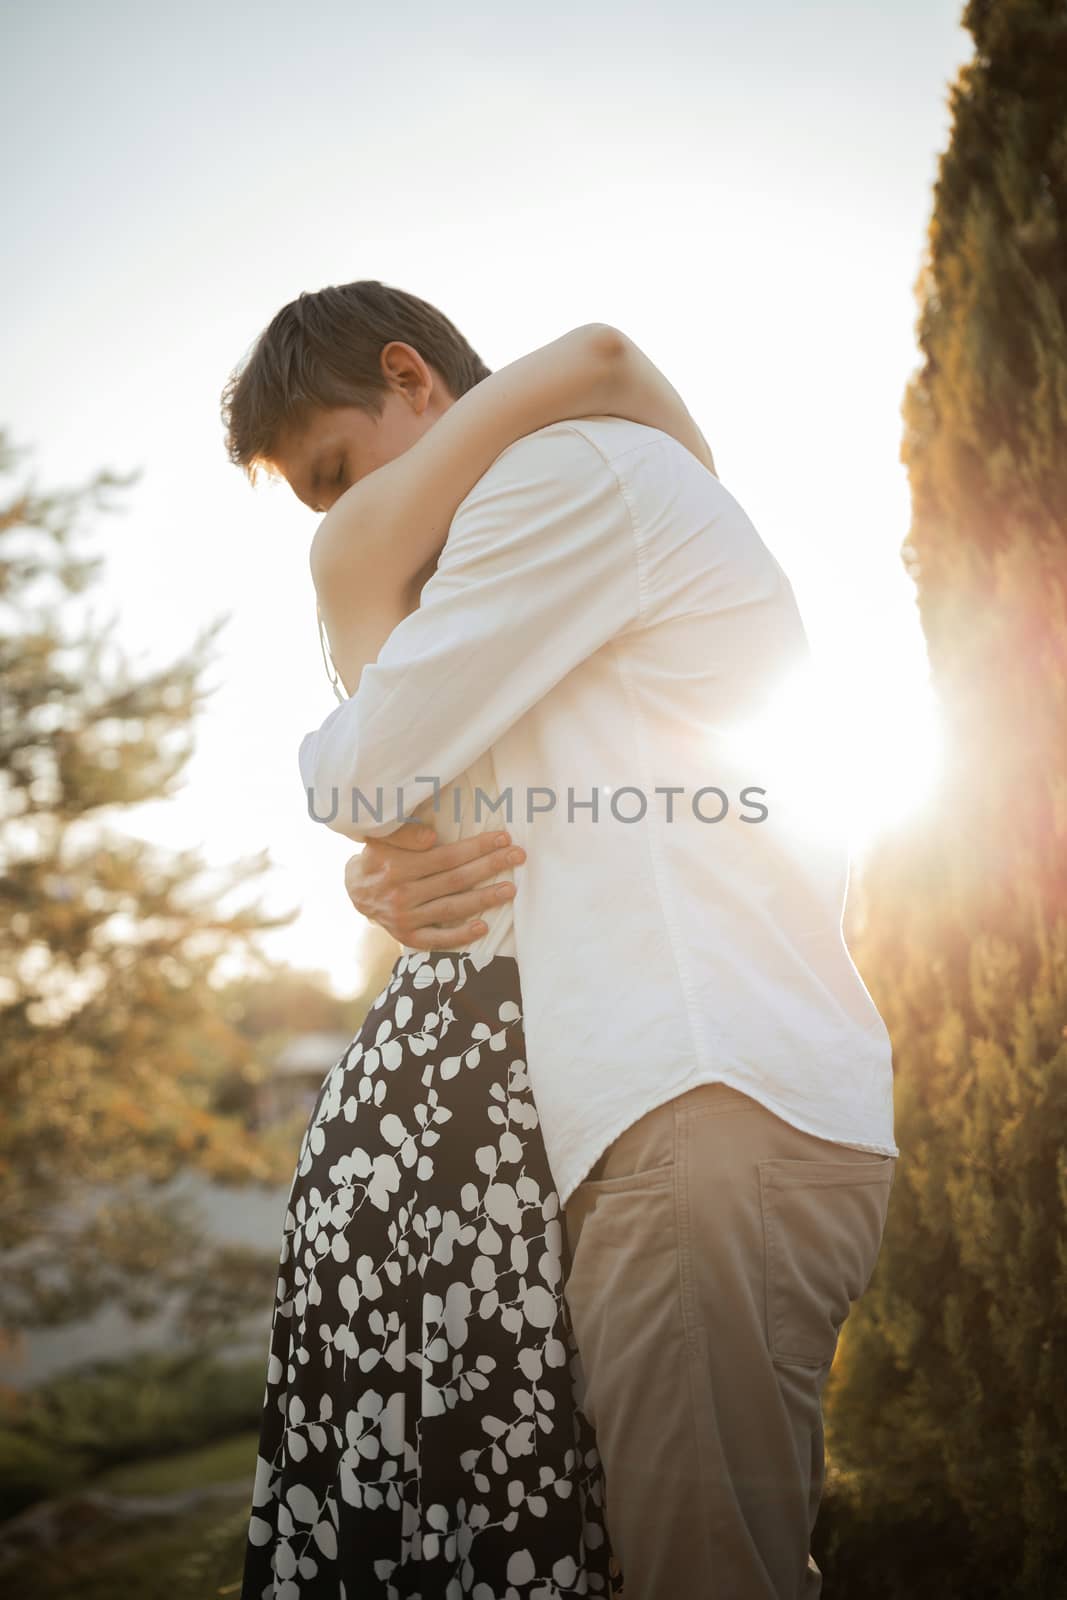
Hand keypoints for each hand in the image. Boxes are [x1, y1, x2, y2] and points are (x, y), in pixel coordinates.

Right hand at [344, 822, 525, 949]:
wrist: (354, 891)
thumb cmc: (377, 857)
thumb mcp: (382, 837)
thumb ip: (404, 833)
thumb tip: (431, 836)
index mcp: (398, 867)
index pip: (447, 856)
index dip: (477, 847)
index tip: (503, 838)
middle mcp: (402, 894)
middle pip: (455, 880)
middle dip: (490, 866)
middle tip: (518, 856)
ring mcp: (405, 918)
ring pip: (452, 908)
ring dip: (484, 899)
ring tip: (510, 889)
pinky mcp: (407, 937)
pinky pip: (438, 939)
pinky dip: (461, 935)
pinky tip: (484, 927)